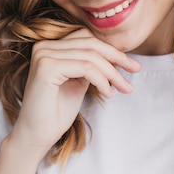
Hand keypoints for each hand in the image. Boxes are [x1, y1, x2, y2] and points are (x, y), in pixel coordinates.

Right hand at [8, 29, 140, 156]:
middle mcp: (44, 46)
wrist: (37, 135)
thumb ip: (90, 65)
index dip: (111, 50)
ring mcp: (44, 55)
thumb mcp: (78, 82)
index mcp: (50, 46)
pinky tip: (108, 94)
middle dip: (117, 58)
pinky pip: (85, 68)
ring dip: (112, 73)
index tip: (131, 66)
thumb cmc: (56, 112)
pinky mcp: (47, 67)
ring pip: (91, 56)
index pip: (87, 38)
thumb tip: (116, 55)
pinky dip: (101, 80)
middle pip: (91, 43)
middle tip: (136, 71)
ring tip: (124, 88)